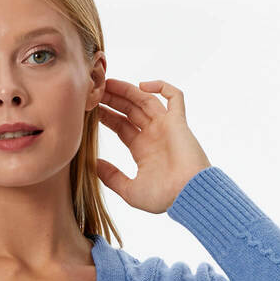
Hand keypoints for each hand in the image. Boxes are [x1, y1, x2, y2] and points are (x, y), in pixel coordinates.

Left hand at [95, 78, 211, 213]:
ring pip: (145, 100)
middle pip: (131, 110)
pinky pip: (175, 97)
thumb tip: (95, 165)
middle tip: (96, 90)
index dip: (107, 116)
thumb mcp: (130, 191)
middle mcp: (154, 135)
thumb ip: (112, 178)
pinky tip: (142, 86)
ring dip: (127, 90)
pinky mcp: (178, 122)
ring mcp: (166, 127)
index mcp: (143, 150)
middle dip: (114, 99)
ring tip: (108, 83)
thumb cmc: (163, 197)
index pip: (122, 126)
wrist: (187, 195)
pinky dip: (162, 87)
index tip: (92, 109)